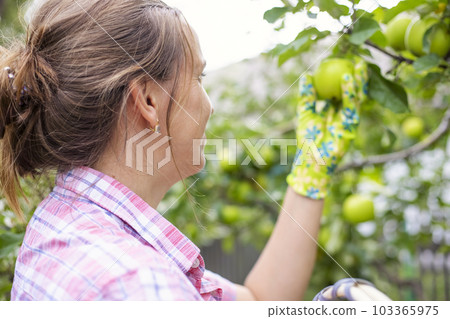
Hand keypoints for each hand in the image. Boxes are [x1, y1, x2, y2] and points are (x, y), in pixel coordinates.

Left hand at [286, 59, 367, 199]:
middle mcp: (343, 115)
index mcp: (333, 111)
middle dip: (357, 77)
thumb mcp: (305, 113)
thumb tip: (306, 75)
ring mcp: (348, 120)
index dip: (344, 78)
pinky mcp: (350, 126)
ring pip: (356, 98)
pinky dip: (350, 93)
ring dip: (358, 82)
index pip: (341, 92)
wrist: (311, 160)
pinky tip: (348, 80)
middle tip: (356, 60)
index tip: (343, 63)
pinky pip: (351, 106)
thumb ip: (307, 96)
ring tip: (357, 66)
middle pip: (352, 93)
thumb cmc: (307, 139)